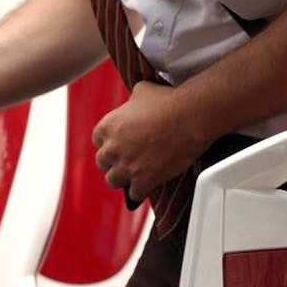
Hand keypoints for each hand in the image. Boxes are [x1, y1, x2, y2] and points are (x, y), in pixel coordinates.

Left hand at [92, 80, 208, 201]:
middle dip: (114, 162)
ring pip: (113, 181)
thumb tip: (135, 102)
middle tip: (127, 161)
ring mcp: (126, 166)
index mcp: (107, 126)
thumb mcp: (140, 91)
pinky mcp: (143, 180)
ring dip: (123, 179)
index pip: (98, 141)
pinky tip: (147, 186)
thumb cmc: (167, 102)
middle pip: (103, 162)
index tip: (119, 146)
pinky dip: (140, 192)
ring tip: (134, 176)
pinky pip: (134, 194)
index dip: (110, 144)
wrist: (188, 118)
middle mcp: (112, 148)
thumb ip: (131, 102)